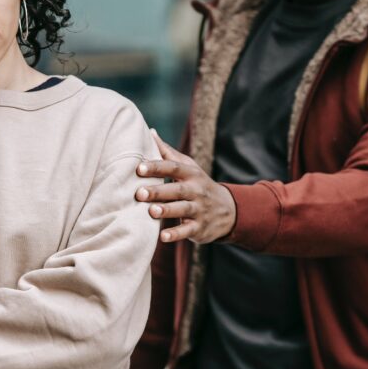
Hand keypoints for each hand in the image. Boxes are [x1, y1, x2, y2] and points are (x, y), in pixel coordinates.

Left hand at [136, 129, 235, 243]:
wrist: (228, 209)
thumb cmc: (198, 184)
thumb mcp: (189, 167)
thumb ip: (168, 152)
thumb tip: (149, 131)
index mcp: (191, 174)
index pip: (173, 167)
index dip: (156, 167)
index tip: (139, 167)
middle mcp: (196, 190)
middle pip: (177, 189)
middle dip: (158, 191)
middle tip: (140, 193)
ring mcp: (199, 209)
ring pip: (183, 209)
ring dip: (167, 210)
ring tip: (150, 212)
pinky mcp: (200, 227)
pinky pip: (188, 231)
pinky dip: (176, 234)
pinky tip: (162, 237)